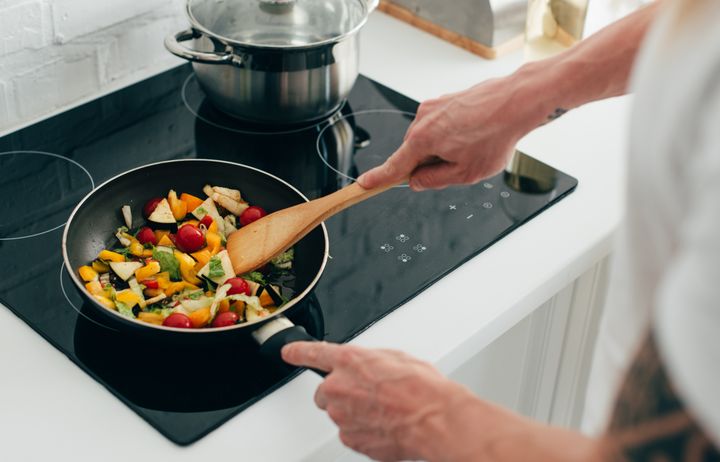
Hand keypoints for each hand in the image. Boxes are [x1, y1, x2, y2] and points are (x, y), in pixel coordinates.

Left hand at [282, 342, 466, 461]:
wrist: (435, 420)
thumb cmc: (422, 388)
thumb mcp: (396, 358)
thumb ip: (370, 361)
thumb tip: (369, 368)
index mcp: (348, 361)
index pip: (312, 353)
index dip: (297, 352)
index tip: (288, 352)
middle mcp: (338, 387)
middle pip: (324, 391)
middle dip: (340, 392)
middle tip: (368, 395)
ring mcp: (341, 416)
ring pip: (339, 413)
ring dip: (355, 412)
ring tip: (385, 411)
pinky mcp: (350, 439)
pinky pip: (350, 433)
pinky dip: (363, 431)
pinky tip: (385, 425)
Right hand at [357, 75, 540, 190]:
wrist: (517, 102)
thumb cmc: (495, 135)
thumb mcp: (465, 173)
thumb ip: (434, 180)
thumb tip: (417, 181)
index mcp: (422, 140)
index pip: (394, 166)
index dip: (378, 179)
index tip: (364, 185)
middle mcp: (422, 119)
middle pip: (414, 153)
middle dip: (430, 164)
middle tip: (460, 165)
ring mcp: (434, 107)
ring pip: (429, 139)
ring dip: (444, 149)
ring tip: (473, 146)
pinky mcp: (445, 101)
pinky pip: (440, 126)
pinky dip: (453, 135)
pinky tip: (475, 134)